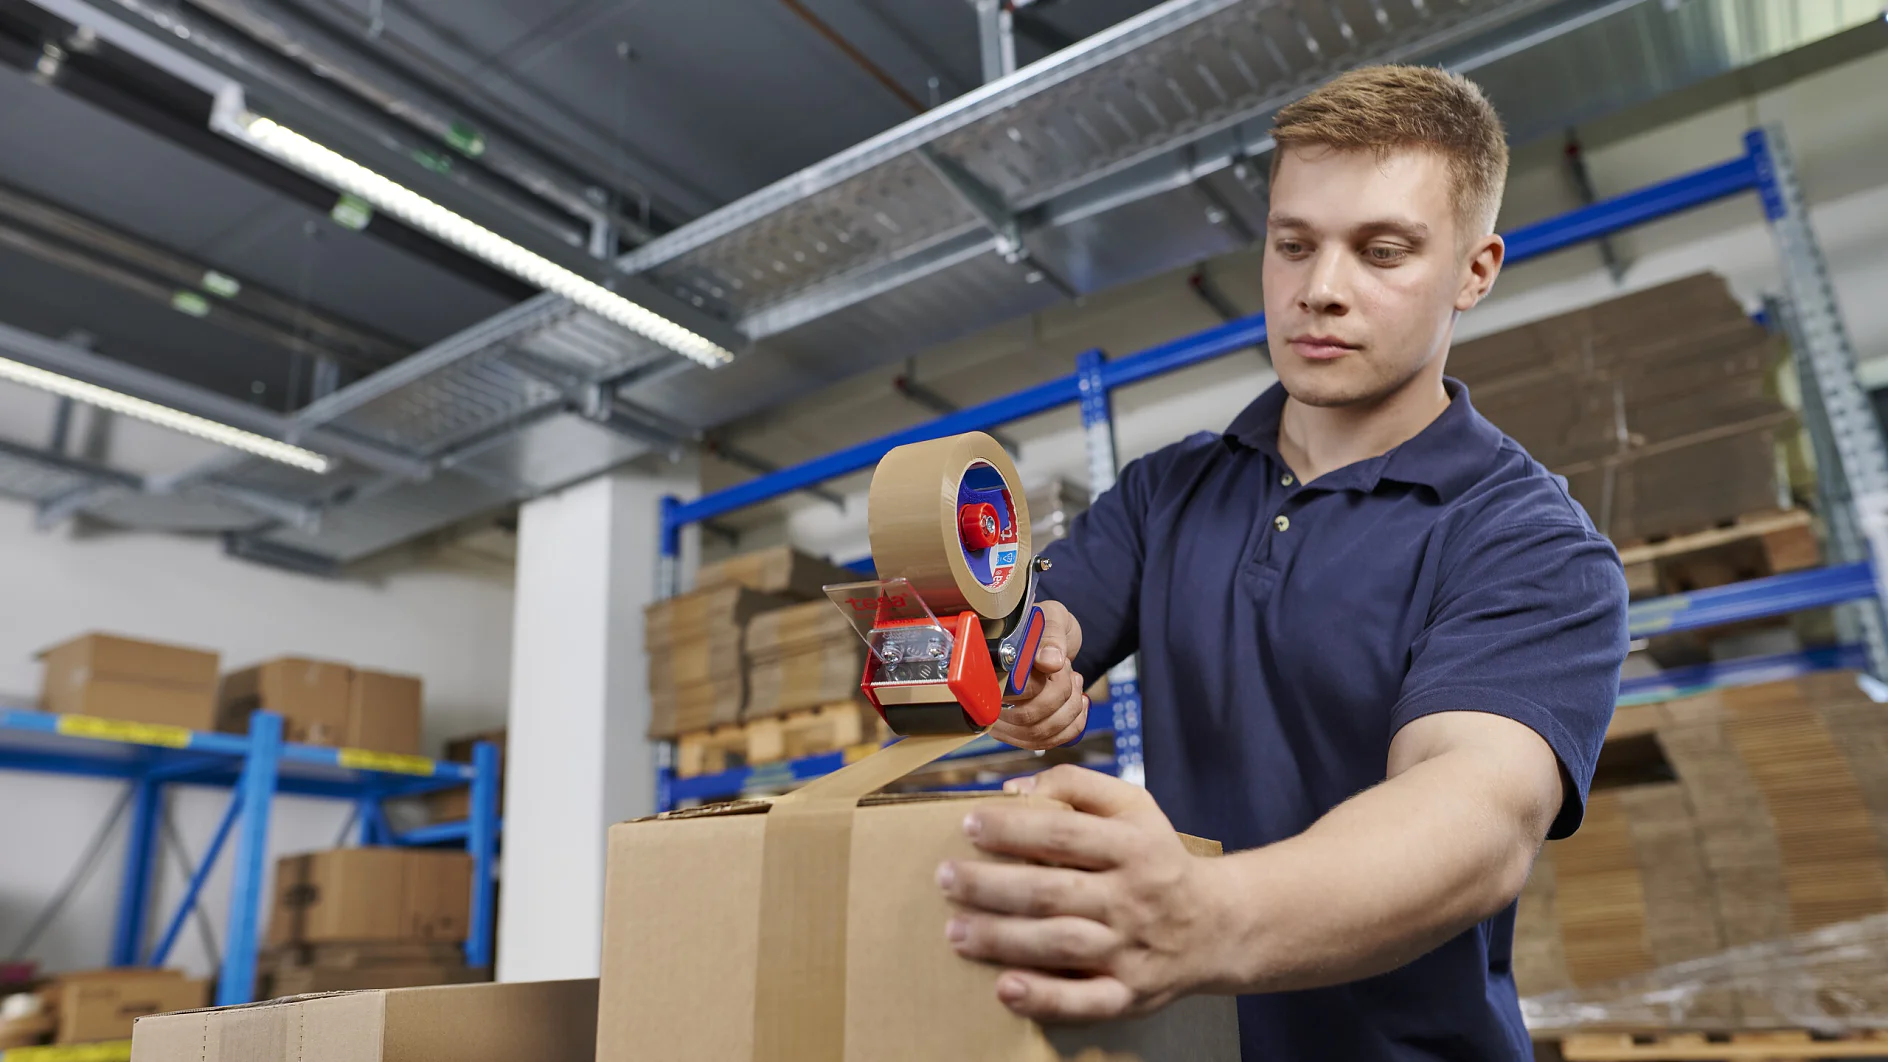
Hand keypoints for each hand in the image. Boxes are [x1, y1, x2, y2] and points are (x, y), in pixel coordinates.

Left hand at [937, 765, 1231, 1021]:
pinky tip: (1005, 989)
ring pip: (1060, 945)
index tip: (970, 824)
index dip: (1013, 828)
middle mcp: (1132, 898)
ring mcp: (1131, 950)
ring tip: (955, 930)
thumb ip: (1078, 787)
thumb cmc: (1157, 858)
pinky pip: (1086, 1002)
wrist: (1217, 925)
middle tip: (946, 878)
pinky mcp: (1129, 994)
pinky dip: (1044, 998)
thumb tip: (1014, 790)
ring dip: (1002, 939)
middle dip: (991, 885)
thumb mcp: (1134, 806)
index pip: (1064, 833)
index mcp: (1133, 846)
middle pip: (1052, 891)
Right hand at [989, 600, 1086, 749]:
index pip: (1007, 694)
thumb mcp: (1052, 617)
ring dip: (1069, 708)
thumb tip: (1049, 661)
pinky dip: (1073, 724)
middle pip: (1025, 718)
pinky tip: (1078, 703)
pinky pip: (1048, 742)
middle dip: (1059, 694)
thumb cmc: (1045, 626)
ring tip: (1073, 682)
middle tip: (1067, 670)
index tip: (1056, 663)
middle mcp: (991, 697)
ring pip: (1039, 734)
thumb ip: (1051, 635)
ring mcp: (1004, 719)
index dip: (1038, 684)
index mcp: (990, 667)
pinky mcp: (1022, 732)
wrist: (1050, 638)